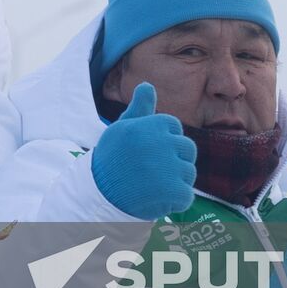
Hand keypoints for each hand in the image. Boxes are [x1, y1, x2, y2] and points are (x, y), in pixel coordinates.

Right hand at [91, 82, 197, 219]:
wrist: (97, 194)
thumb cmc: (111, 158)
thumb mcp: (122, 128)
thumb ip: (139, 108)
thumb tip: (147, 85)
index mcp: (150, 124)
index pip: (174, 127)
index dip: (163, 141)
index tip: (146, 152)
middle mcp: (160, 142)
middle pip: (187, 148)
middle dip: (175, 160)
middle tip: (151, 171)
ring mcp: (168, 167)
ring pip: (189, 172)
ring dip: (176, 182)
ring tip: (152, 186)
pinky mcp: (172, 190)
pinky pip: (186, 195)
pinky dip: (175, 202)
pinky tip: (158, 200)